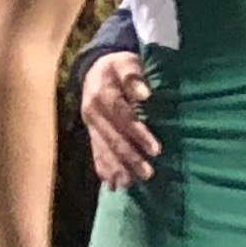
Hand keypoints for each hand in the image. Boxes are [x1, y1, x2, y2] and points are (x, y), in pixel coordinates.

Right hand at [78, 50, 156, 189]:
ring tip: (129, 184)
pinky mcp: (91, 131)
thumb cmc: (118, 65)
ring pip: (103, 148)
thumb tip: (144, 93)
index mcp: (102, 94)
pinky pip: (95, 151)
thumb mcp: (126, 62)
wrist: (95, 67)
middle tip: (148, 174)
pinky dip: (103, 168)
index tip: (156, 149)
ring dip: (116, 167)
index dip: (138, 134)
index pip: (123, 117)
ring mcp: (90, 124)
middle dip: (130, 157)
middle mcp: (92, 111)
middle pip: (112, 137)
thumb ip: (133, 76)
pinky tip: (111, 184)